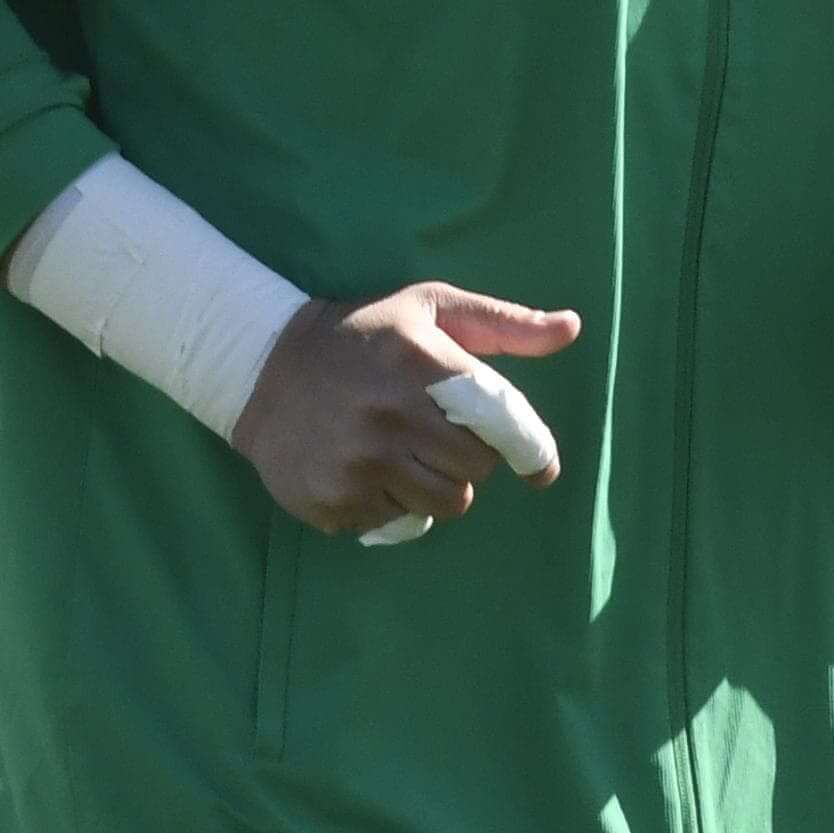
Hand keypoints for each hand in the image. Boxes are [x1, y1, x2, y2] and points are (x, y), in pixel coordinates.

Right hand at [228, 283, 580, 536]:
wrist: (261, 367)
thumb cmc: (363, 335)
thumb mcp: (429, 310)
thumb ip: (504, 324)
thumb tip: (573, 327)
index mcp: (420, 363)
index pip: (502, 423)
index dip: (532, 450)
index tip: (540, 468)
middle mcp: (389, 414)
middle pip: (475, 471)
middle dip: (466, 456)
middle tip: (433, 431)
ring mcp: (358, 462)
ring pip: (444, 505)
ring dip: (434, 484)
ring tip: (401, 450)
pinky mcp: (333, 500)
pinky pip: (396, 522)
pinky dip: (390, 501)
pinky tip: (363, 466)